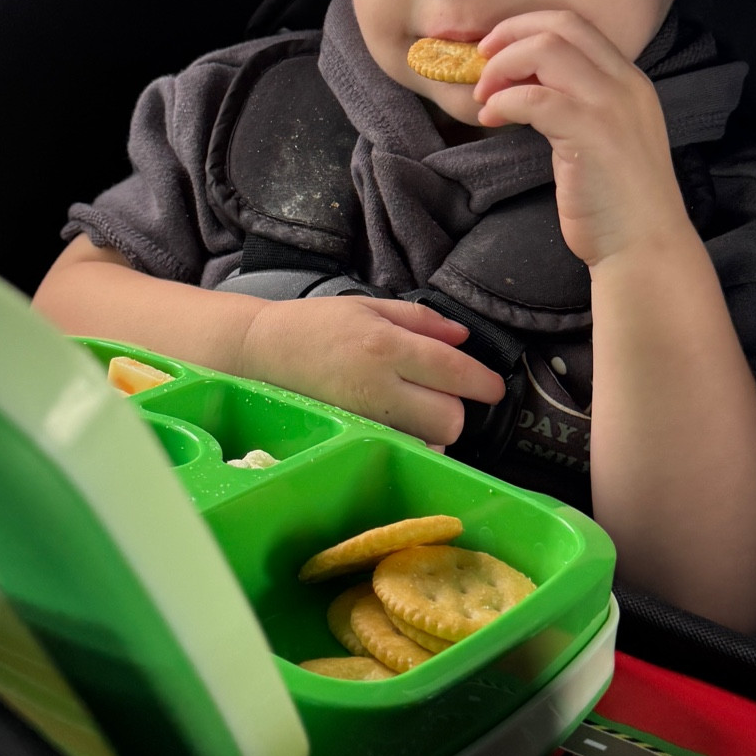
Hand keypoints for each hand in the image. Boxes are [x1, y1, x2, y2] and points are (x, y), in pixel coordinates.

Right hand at [239, 296, 503, 445]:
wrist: (261, 353)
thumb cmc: (317, 324)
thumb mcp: (370, 305)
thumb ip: (422, 320)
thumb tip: (463, 336)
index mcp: (387, 345)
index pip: (454, 372)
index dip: (484, 383)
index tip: (494, 388)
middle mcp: (379, 386)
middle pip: (449, 418)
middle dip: (456, 409)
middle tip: (443, 394)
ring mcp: (365, 419)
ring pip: (428, 441)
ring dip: (433, 428)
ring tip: (414, 407)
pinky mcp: (353, 437)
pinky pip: (401, 449)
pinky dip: (410, 441)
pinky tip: (396, 422)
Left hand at [475, 10, 687, 266]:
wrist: (645, 245)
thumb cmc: (618, 201)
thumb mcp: (605, 137)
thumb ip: (577, 105)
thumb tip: (524, 85)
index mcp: (629, 81)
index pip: (575, 25)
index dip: (528, 26)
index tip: (498, 49)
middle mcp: (625, 84)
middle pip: (559, 25)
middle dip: (510, 35)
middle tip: (482, 62)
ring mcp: (610, 106)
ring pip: (545, 50)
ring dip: (502, 67)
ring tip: (485, 97)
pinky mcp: (590, 134)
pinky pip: (533, 98)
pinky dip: (503, 102)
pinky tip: (492, 120)